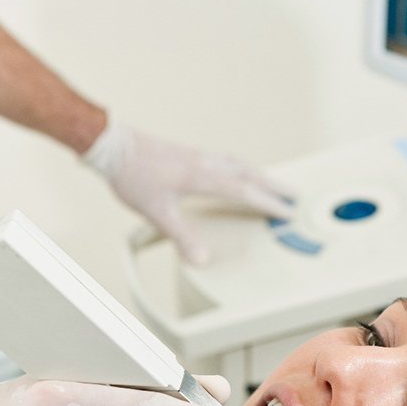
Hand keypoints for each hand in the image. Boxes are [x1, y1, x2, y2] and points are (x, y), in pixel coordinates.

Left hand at [84, 120, 292, 264]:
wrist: (113, 145)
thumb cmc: (133, 176)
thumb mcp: (158, 212)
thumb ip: (183, 236)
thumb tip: (202, 259)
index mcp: (203, 177)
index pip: (244, 192)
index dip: (268, 203)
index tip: (286, 211)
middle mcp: (205, 163)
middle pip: (249, 173)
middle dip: (273, 185)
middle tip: (294, 193)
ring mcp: (198, 156)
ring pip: (238, 164)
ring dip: (259, 174)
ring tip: (271, 182)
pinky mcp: (189, 153)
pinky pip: (225, 159)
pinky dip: (240, 167)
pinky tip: (234, 172)